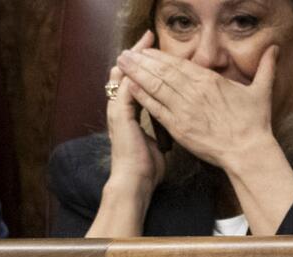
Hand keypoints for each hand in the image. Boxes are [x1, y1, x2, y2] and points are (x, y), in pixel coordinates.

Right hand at [103, 33, 164, 196]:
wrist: (134, 183)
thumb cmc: (146, 169)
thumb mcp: (157, 142)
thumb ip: (161, 129)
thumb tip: (175, 125)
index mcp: (127, 115)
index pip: (134, 83)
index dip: (144, 67)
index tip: (155, 54)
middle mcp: (119, 109)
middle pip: (126, 73)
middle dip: (139, 55)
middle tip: (148, 37)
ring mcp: (117, 111)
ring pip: (123, 75)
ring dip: (135, 58)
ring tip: (145, 41)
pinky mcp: (120, 114)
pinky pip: (125, 86)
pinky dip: (135, 72)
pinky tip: (144, 60)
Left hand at [115, 43, 279, 173]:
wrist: (248, 151)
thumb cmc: (255, 123)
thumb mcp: (261, 91)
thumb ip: (266, 68)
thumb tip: (275, 49)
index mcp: (210, 81)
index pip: (179, 64)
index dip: (160, 56)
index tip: (146, 50)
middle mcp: (194, 91)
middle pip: (162, 71)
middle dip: (141, 61)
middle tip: (125, 53)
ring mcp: (185, 109)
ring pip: (156, 86)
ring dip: (137, 74)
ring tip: (121, 64)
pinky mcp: (179, 127)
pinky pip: (157, 109)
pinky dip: (142, 97)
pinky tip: (129, 87)